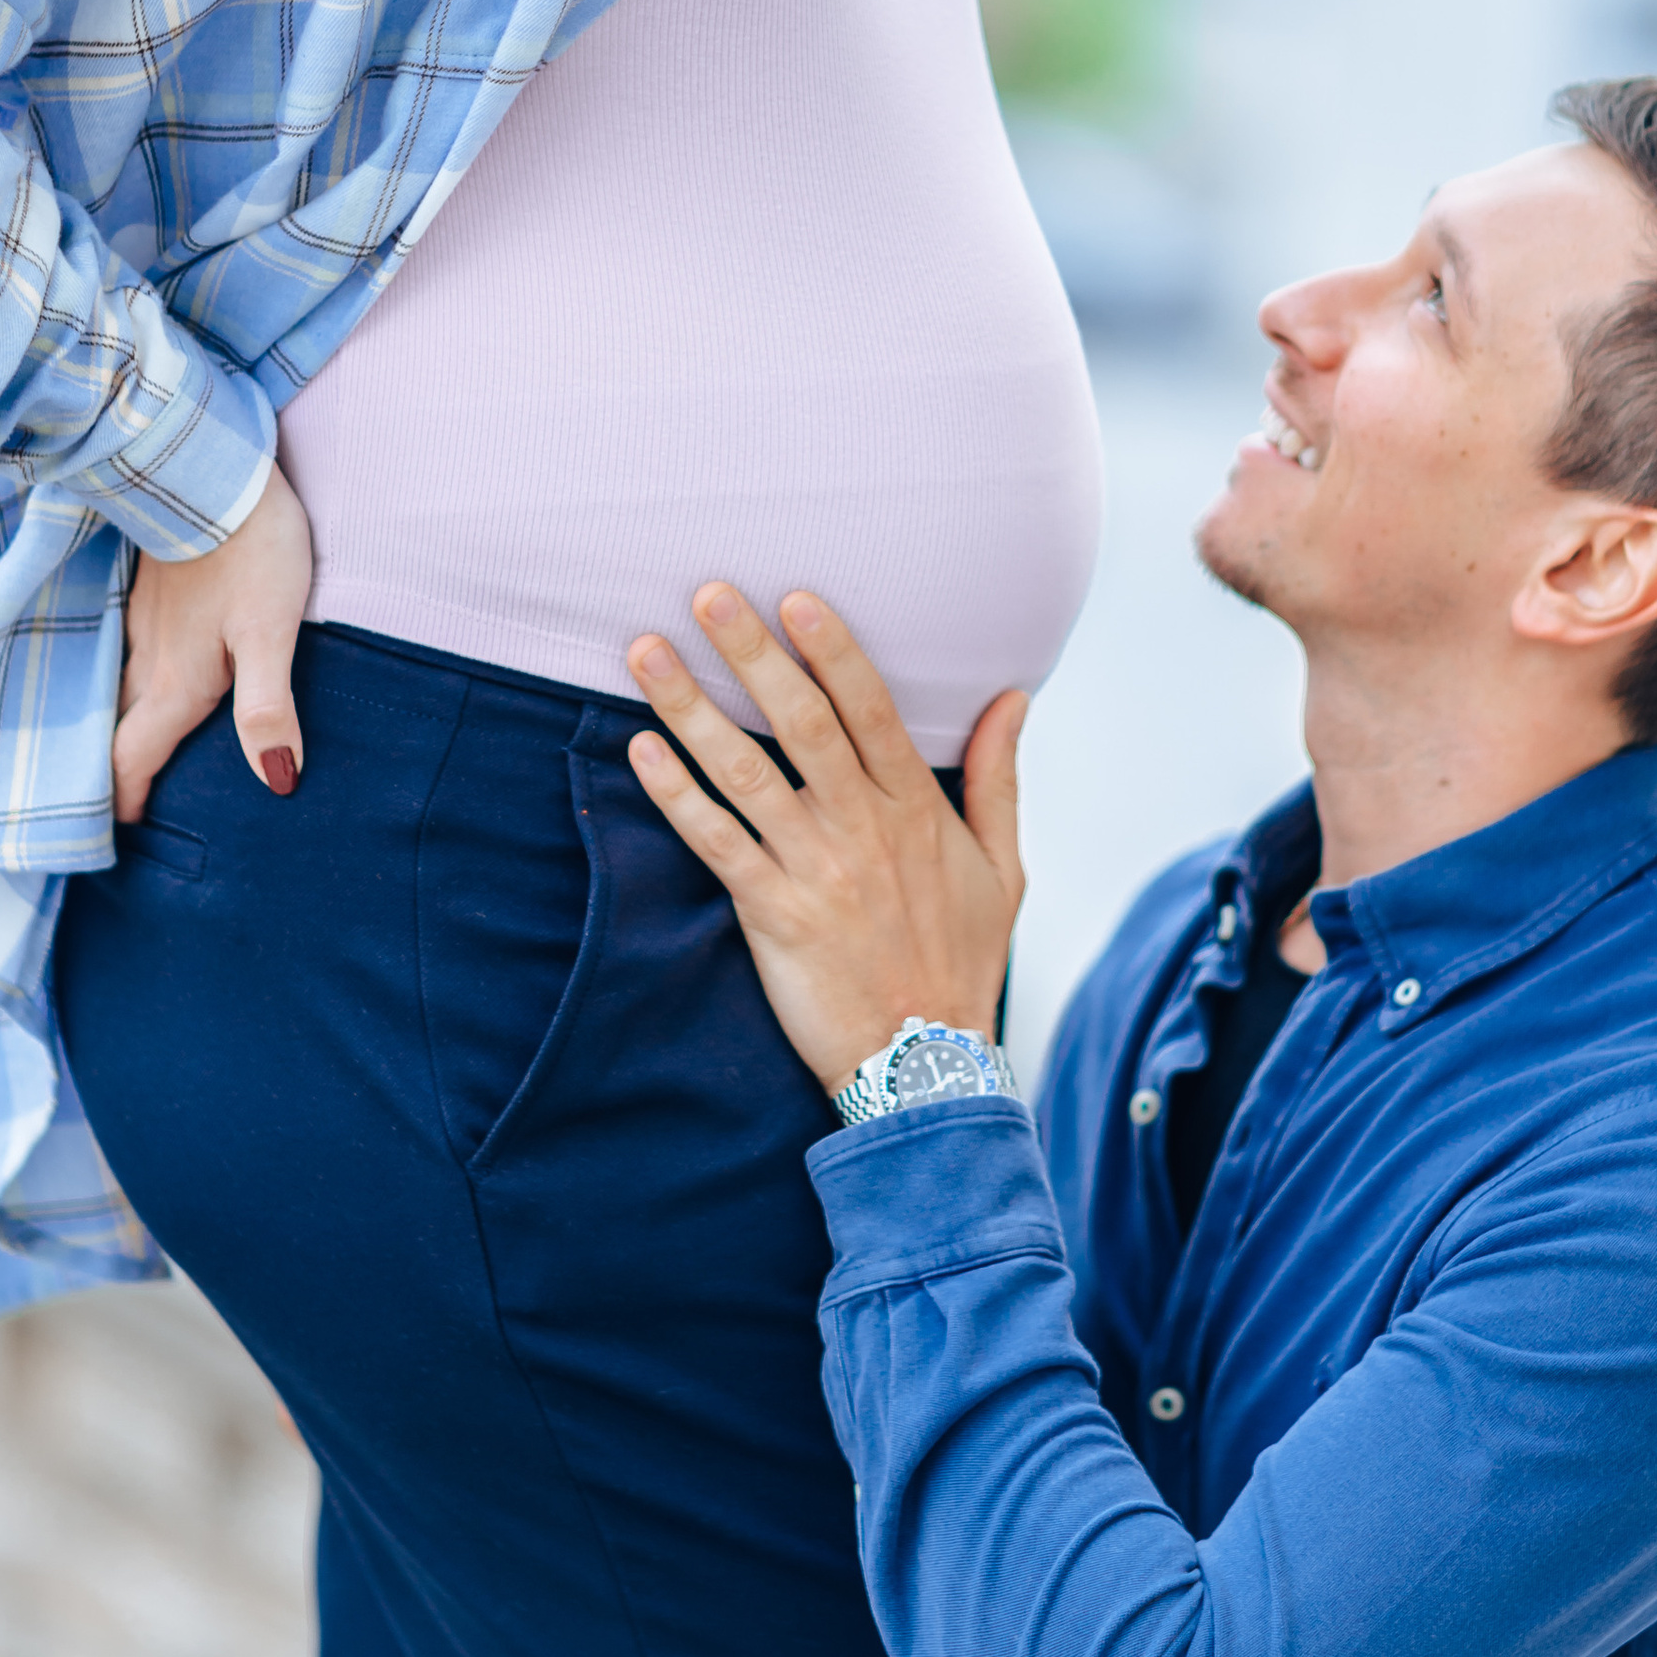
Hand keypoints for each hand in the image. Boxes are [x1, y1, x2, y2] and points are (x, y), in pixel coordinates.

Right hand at [114, 462, 311, 822]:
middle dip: (110, 776)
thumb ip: (268, 708)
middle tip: (109, 813)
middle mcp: (148, 659)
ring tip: (119, 757)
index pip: (133, 759)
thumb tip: (278, 783)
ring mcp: (142, 621)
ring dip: (113, 729)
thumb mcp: (271, 631)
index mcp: (177, 681)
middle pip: (115, 732)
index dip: (123, 803)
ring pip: (116, 690)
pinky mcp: (148, 589)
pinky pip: (126, 651)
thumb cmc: (254, 549)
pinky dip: (123, 681)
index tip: (113, 841)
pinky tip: (136, 675)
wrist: (215, 466)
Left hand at [625, 585, 1027, 1097]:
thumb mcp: (1003, 868)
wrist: (924, 1063)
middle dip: (752, 653)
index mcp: (917, 811)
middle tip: (708, 593)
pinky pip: (716, 843)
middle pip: (802, 723)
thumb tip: (1015, 696)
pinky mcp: (772, 915)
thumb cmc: (961, 961)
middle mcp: (864, 829)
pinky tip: (641, 750)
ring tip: (647, 652)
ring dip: (692, 707)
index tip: (796, 598)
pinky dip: (676, 795)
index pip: (872, 711)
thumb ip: (999, 778)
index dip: (833, 651)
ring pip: (745, 773)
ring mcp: (815, 871)